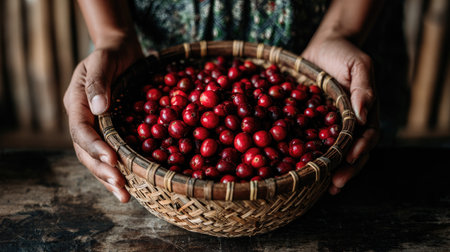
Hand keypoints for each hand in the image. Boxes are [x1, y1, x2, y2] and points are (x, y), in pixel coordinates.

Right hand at [64, 37, 142, 201]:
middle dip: (101, 170)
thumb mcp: (103, 60)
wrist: (120, 50)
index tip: (112, 159)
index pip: (80, 130)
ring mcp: (96, 127)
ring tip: (124, 195)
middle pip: (85, 151)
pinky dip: (119, 170)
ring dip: (108, 177)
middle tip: (120, 186)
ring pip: (96, 158)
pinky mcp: (111, 130)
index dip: (94, 146)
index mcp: (76, 102)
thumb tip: (98, 108)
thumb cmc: (111, 52)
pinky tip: (131, 185)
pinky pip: (111, 153)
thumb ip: (99, 82)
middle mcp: (83, 119)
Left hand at [302, 33, 379, 194]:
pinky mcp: (310, 123)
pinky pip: (308, 141)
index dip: (359, 150)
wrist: (322, 45)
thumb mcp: (359, 65)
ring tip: (321, 187)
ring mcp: (328, 126)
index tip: (349, 159)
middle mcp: (347, 124)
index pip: (366, 137)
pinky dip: (305, 156)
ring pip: (330, 152)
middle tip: (335, 185)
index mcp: (362, 113)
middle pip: (351, 152)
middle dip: (345, 170)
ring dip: (327, 170)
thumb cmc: (343, 53)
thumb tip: (363, 117)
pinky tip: (297, 168)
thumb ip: (364, 89)